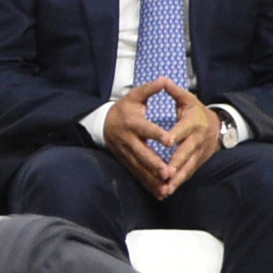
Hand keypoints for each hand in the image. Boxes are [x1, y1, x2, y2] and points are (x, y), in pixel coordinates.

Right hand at [104, 81, 209, 200]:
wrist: (102, 123)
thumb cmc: (124, 109)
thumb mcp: (134, 96)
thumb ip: (150, 89)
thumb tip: (165, 79)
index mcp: (132, 122)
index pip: (146, 129)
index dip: (157, 134)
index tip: (169, 140)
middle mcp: (127, 139)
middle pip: (142, 153)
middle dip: (155, 164)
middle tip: (168, 172)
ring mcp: (125, 152)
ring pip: (139, 167)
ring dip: (152, 178)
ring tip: (166, 187)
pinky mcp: (126, 161)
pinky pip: (137, 174)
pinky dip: (148, 184)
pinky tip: (160, 193)